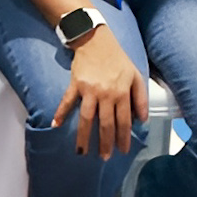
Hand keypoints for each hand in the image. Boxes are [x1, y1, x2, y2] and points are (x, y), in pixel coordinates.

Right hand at [52, 24, 149, 158]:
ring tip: (82, 151)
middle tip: (103, 157)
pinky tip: (55, 125)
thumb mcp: (136, 76)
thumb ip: (140, 98)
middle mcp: (106, 95)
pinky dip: (60, 113)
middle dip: (105, 143)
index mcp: (122, 94)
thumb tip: (142, 120)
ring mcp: (89, 90)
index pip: (124, 122)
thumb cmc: (117, 59)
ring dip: (84, 136)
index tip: (122, 151)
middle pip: (105, 124)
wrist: (95, 40)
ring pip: (86, 118)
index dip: (123, 138)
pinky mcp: (75, 84)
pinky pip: (67, 101)